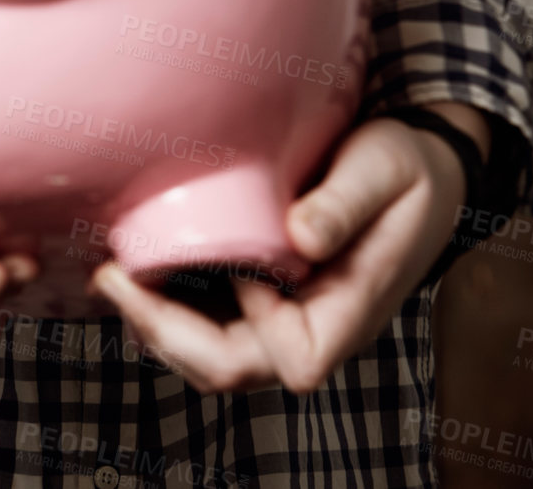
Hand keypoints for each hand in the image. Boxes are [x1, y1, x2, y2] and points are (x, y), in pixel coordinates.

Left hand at [86, 104, 490, 395]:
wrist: (422, 166)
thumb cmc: (407, 169)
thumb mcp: (384, 170)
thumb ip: (345, 202)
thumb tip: (300, 237)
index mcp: (348, 312)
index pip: (290, 361)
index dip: (249, 327)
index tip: (231, 266)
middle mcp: (312, 326)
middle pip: (230, 367)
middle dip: (165, 332)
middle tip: (110, 278)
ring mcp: (285, 314)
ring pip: (210, 350)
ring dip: (157, 321)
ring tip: (110, 272)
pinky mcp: (265, 290)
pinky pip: (211, 315)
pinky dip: (171, 297)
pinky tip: (138, 260)